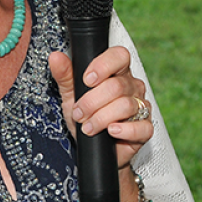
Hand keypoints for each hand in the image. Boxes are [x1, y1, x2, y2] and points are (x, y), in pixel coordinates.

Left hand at [49, 46, 152, 167]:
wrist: (91, 145)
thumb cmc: (84, 116)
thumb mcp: (71, 95)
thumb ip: (65, 75)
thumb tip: (55, 57)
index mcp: (117, 72)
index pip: (119, 56)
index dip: (103, 65)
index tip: (86, 80)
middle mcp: (132, 86)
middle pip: (117, 86)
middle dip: (92, 102)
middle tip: (79, 113)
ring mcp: (141, 107)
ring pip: (126, 106)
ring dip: (101, 118)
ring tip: (88, 127)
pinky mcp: (145, 128)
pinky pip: (141, 127)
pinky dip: (124, 130)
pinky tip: (111, 131)